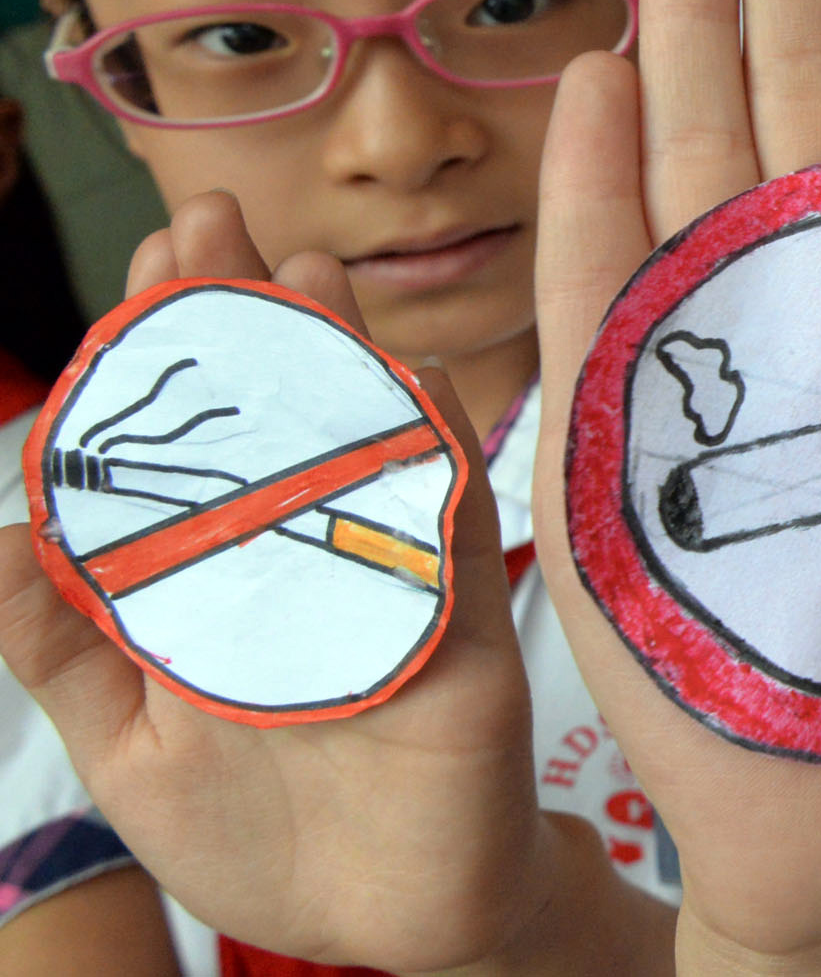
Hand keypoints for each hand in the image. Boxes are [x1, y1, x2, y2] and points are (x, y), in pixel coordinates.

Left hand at [0, 196, 634, 974]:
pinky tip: (411, 389)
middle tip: (212, 219)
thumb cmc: (257, 832)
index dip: (166, 342)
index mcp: (218, 566)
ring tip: (304, 276)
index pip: (188, 430)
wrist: (383, 925)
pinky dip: (431, 457)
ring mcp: (386, 577)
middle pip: (277, 404)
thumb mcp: (121, 745)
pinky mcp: (455, 630)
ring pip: (366, 441)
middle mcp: (305, 547)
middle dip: (243, 306)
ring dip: (338, 356)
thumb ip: (59, 646)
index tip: (150, 255)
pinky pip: (452, 530)